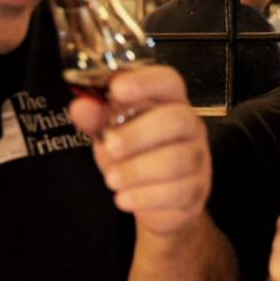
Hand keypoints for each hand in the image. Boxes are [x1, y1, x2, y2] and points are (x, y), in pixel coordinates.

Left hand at [70, 64, 208, 237]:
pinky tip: (124, 199)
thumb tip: (81, 106)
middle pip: (177, 119)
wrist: (153, 199)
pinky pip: (177, 192)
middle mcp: (190, 126)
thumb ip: (95, 118)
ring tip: (111, 180)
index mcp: (169, 102)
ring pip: (177, 160)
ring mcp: (198, 158)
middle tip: (110, 146)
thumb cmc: (133, 155)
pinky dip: (145, 197)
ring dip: (138, 171)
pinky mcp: (197, 189)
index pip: (168, 81)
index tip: (116, 89)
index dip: (145, 81)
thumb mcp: (109, 133)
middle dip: (139, 133)